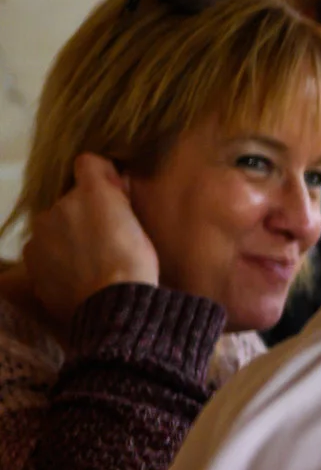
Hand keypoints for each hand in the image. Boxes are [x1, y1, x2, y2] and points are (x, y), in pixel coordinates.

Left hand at [21, 154, 157, 323]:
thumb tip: (112, 176)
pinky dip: (58, 263)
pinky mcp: (32, 265)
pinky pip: (46, 256)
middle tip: (107, 241)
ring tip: (92, 264)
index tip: (116, 196)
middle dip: (84, 216)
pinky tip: (79, 278)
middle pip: (70, 203)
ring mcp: (40, 237)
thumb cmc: (134, 263)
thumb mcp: (139, 224)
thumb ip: (119, 194)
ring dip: (68, 239)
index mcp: (90, 193)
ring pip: (55, 229)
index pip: (88, 165)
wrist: (112, 305)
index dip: (103, 178)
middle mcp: (58, 207)